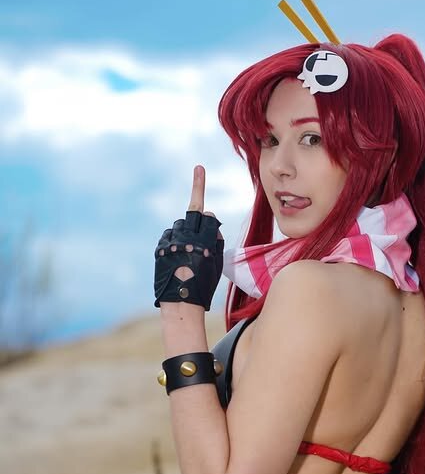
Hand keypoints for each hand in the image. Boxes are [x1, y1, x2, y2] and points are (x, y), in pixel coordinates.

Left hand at [154, 165, 223, 310]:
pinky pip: (167, 236)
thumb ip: (215, 239)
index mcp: (204, 242)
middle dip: (197, 194)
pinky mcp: (159, 249)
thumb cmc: (204, 285)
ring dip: (184, 230)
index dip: (208, 212)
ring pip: (178, 225)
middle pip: (192, 212)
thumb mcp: (217, 263)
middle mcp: (186, 239)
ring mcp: (170, 243)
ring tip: (187, 249)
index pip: (206, 214)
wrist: (181, 303)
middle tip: (199, 170)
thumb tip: (209, 219)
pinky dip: (172, 240)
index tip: (200, 177)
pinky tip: (176, 254)